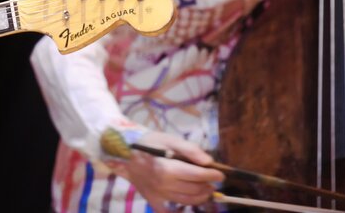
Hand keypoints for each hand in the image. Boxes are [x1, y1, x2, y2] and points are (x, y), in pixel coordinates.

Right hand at [105, 131, 223, 208]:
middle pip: (194, 189)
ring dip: (200, 197)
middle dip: (207, 185)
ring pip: (186, 201)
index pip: (197, 176)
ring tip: (205, 190)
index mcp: (168, 168)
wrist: (123, 152)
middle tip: (212, 181)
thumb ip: (189, 150)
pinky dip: (178, 212)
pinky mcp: (152, 200)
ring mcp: (158, 194)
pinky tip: (187, 204)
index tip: (220, 174)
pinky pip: (167, 212)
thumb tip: (208, 162)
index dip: (212, 175)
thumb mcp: (168, 139)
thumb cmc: (148, 143)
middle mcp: (163, 185)